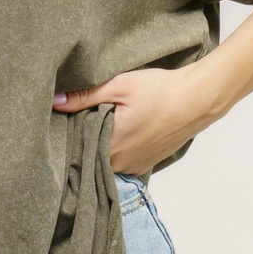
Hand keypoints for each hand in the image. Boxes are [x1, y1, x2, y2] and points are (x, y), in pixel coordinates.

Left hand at [52, 63, 216, 176]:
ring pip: (105, 159)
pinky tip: (121, 132)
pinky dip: (117, 150)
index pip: (76, 146)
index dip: (70, 133)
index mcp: (109, 145)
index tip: (66, 120)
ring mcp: (133, 167)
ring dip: (101, 145)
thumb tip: (55, 101)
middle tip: (84, 117)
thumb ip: (85, 96)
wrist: (197, 99)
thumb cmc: (160, 90)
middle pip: (89, 154)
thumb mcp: (119, 86)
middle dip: (85, 139)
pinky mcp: (144, 165)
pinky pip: (120, 162)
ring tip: (106, 123)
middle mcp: (119, 163)